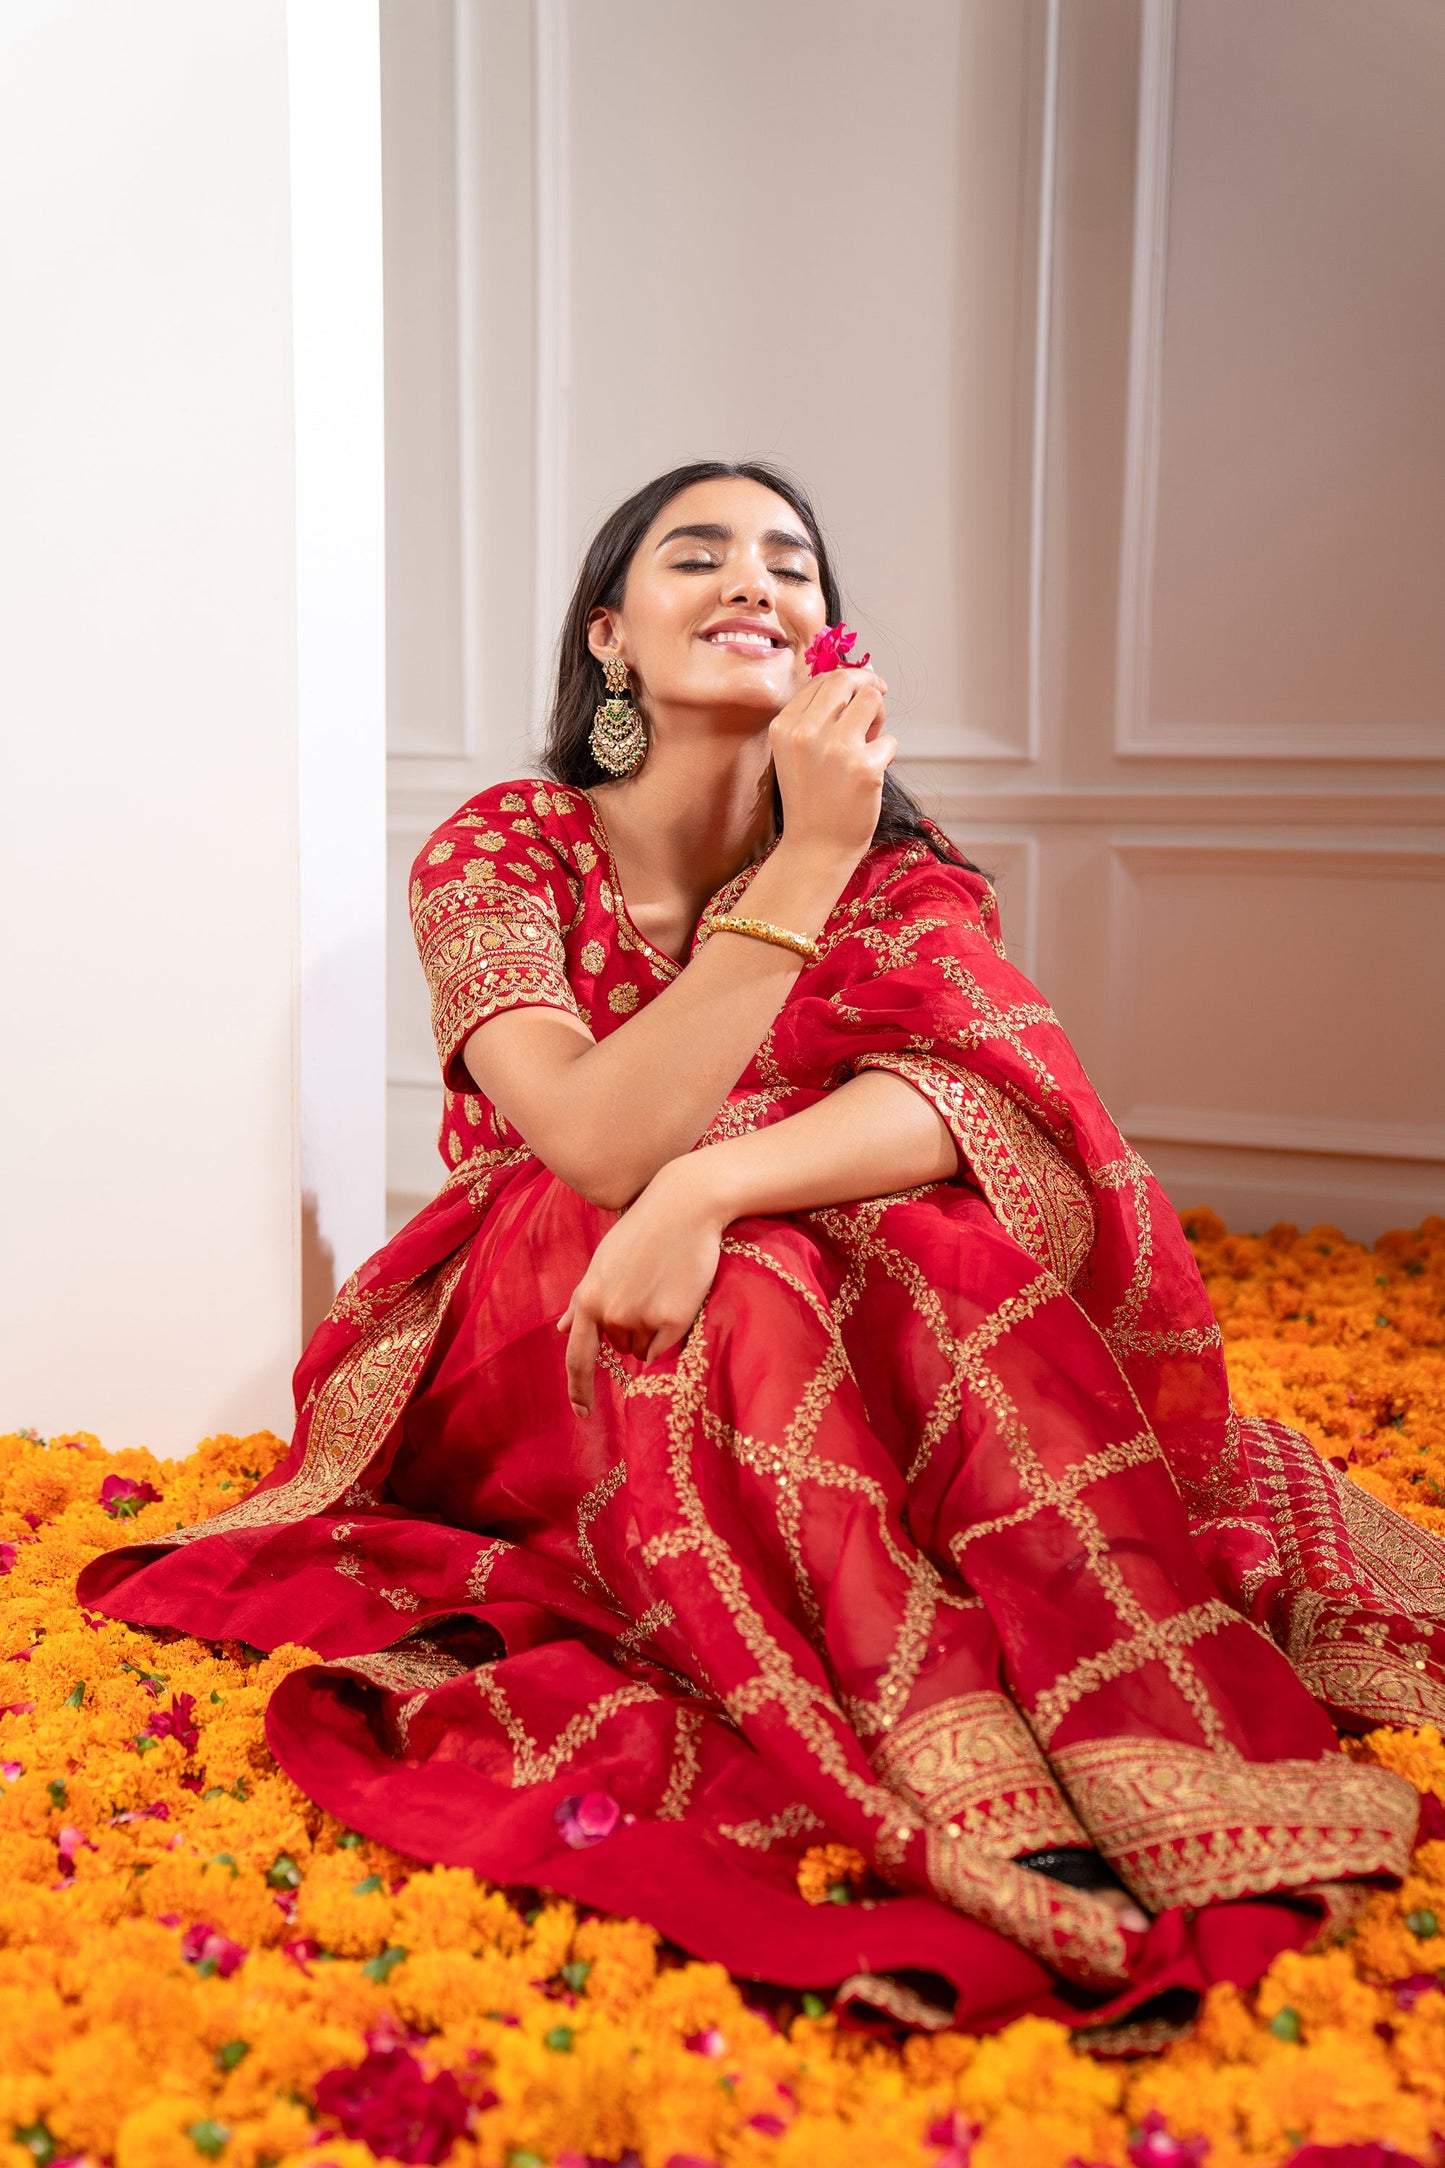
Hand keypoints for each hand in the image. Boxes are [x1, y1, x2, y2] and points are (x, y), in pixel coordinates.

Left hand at [558, 1160, 725, 1415]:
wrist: (684, 1206)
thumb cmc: (642, 1232)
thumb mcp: (601, 1263)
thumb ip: (581, 1300)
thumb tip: (560, 1330)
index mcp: (588, 1299)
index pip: (578, 1357)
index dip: (579, 1389)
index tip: (581, 1414)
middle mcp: (611, 1314)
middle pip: (620, 1348)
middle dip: (632, 1329)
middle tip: (648, 1288)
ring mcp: (642, 1318)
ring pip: (645, 1349)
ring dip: (653, 1330)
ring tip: (663, 1288)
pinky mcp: (674, 1319)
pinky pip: (667, 1348)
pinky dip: (672, 1333)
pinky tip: (678, 1298)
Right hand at [768, 662, 896, 866]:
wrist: (815, 847)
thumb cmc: (811, 798)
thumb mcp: (796, 752)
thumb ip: (817, 716)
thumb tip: (862, 675)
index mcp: (784, 726)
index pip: (821, 680)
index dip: (848, 679)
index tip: (862, 689)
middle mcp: (806, 733)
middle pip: (847, 680)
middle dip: (868, 684)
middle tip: (878, 700)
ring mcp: (836, 750)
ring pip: (872, 700)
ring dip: (879, 717)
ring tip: (870, 743)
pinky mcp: (864, 767)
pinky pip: (890, 740)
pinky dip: (886, 754)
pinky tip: (872, 775)